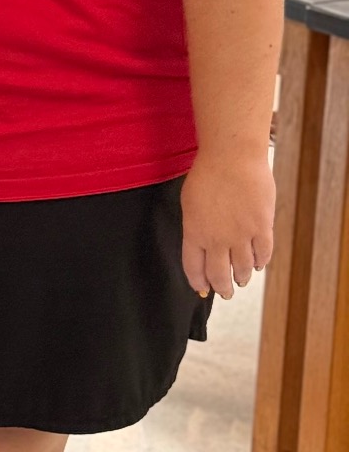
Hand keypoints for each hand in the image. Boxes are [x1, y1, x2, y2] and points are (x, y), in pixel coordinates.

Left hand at [180, 150, 274, 298]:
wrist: (232, 158)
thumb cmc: (207, 175)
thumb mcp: (189, 203)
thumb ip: (195, 227)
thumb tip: (202, 243)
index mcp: (194, 234)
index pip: (194, 269)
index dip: (199, 282)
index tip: (203, 288)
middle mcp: (217, 240)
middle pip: (219, 275)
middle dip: (222, 288)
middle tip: (225, 293)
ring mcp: (241, 235)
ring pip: (243, 269)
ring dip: (242, 277)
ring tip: (242, 280)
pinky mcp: (262, 227)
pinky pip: (263, 254)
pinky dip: (260, 262)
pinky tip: (258, 264)